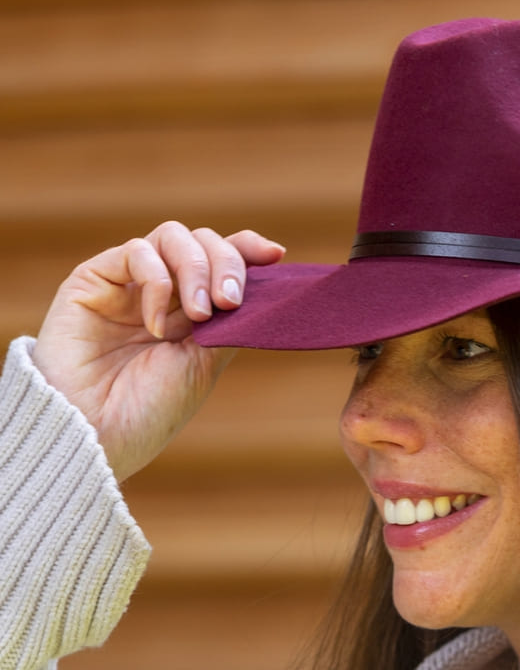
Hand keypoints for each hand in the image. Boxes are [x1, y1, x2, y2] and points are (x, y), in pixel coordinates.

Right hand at [32, 221, 284, 480]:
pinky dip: (157, 283)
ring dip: (196, 269)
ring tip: (200, 314)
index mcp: (193, 312)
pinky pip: (136, 252)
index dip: (248, 249)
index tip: (275, 255)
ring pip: (173, 237)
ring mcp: (128, 284)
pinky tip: (156, 326)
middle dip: (227, 264)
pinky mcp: (93, 280)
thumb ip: (230, 321)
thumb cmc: (150, 408)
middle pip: (204, 242)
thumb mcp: (206, 363)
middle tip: (229, 303)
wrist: (97, 433)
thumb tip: (266, 284)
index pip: (223, 260)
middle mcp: (163, 292)